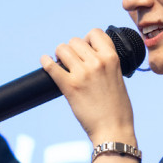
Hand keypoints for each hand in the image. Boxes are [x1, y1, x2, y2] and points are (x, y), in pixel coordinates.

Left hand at [41, 28, 136, 145]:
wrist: (113, 130)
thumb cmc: (117, 108)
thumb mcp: (118, 77)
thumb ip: (106, 64)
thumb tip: (88, 55)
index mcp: (112, 58)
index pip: (95, 33)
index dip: (87, 39)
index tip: (85, 49)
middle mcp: (97, 62)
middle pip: (75, 41)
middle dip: (71, 49)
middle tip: (72, 61)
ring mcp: (82, 74)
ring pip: (62, 49)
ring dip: (59, 55)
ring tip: (61, 64)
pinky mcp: (69, 86)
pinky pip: (51, 66)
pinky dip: (45, 62)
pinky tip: (45, 61)